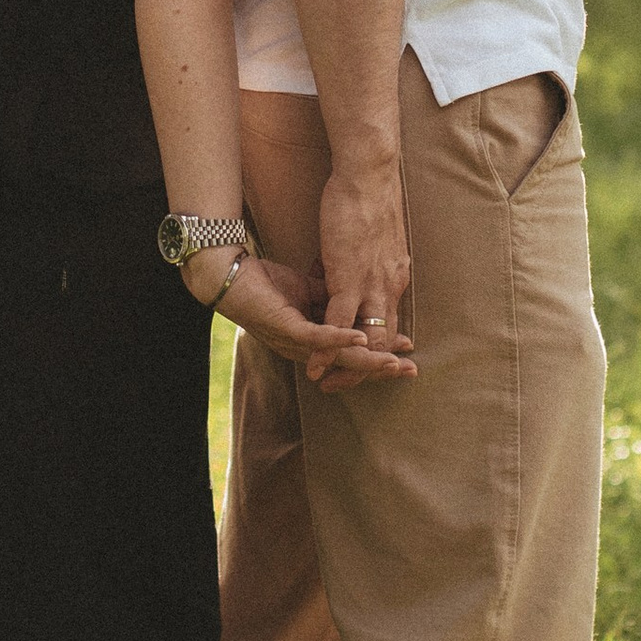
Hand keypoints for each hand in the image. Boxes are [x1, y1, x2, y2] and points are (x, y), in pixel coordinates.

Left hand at [214, 251, 412, 386]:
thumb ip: (327, 295)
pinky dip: (339, 337)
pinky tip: (359, 336)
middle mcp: (306, 347)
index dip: (380, 350)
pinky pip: (316, 336)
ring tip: (394, 362)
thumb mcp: (305, 287)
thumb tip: (350, 296)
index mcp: (313, 337)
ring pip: (338, 355)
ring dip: (368, 359)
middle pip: (351, 361)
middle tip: (411, 369)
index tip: (408, 348)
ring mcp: (295, 341)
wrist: (229, 272)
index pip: (353, 348)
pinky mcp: (284, 327)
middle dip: (383, 365)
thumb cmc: (265, 281)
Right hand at [311, 162, 412, 387]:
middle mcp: (389, 287)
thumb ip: (357, 262)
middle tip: (343, 383)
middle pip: (382, 341)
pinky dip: (327, 345)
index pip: (389, 324)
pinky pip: (339, 321)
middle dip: (364, 368)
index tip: (362, 363)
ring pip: (365, 338)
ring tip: (327, 382)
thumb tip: (340, 273)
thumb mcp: (368, 239)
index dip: (377, 348)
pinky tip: (313, 362)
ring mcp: (371, 284)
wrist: (369, 175)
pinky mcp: (349, 277)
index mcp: (393, 278)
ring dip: (345, 364)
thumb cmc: (366, 199)